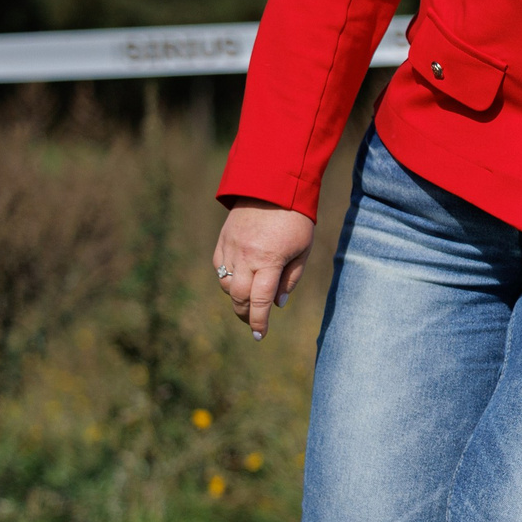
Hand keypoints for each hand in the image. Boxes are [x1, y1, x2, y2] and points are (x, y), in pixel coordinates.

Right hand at [212, 199, 315, 339]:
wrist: (273, 185)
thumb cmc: (296, 219)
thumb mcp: (303, 249)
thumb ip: (290, 278)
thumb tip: (278, 304)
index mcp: (269, 260)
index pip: (260, 300)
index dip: (259, 321)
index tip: (260, 336)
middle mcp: (246, 256)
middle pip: (237, 297)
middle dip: (245, 314)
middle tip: (254, 322)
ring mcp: (231, 247)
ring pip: (225, 284)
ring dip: (235, 297)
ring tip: (249, 300)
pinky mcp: (222, 240)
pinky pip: (219, 268)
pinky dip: (226, 279)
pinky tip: (239, 279)